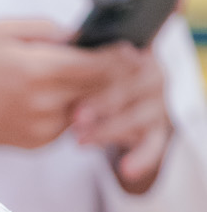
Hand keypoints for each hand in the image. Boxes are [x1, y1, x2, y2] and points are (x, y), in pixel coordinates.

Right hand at [0, 18, 129, 152]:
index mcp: (37, 70)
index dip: (119, 55)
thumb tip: (86, 35)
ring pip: (90, 107)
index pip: (97, 64)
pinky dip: (78, 108)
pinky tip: (74, 95)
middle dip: (116, 74)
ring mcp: (43, 126)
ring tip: (105, 77)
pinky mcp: (40, 142)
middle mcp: (44, 102)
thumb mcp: (5, 30)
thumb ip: (48, 29)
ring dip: (100, 93)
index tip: (132, 46)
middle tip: (129, 61)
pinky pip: (72, 122)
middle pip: (100, 87)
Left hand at [70, 44, 171, 193]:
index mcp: (136, 50)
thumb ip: (73, 53)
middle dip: (102, 101)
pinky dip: (141, 158)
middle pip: (132, 86)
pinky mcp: (159, 131)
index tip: (75, 77)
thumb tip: (52, 43)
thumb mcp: (84, 61)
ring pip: (137, 117)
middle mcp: (154, 75)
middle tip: (75, 116)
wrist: (118, 102)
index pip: (122, 57)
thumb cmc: (92, 77)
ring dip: (109, 129)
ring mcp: (158, 104)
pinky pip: (153, 146)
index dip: (100, 68)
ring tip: (80, 139)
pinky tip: (125, 168)